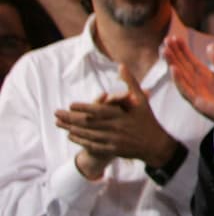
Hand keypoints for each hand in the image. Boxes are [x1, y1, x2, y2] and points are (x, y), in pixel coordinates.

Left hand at [55, 64, 180, 170]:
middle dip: (70, 118)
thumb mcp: (141, 100)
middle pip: (89, 123)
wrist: (155, 144)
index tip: (70, 104)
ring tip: (59, 123)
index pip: (99, 110)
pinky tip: (71, 136)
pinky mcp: (111, 150)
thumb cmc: (147, 119)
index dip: (84, 108)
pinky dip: (80, 140)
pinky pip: (92, 145)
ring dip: (71, 129)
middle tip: (56, 114)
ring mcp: (113, 140)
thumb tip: (121, 65)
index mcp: (122, 115)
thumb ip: (130, 82)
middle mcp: (116, 128)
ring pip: (88, 134)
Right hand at [164, 36, 213, 151]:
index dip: (182, 49)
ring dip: (173, 64)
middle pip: (183, 66)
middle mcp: (198, 84)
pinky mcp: (199, 103)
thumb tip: (210, 45)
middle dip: (174, 54)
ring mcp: (197, 94)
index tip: (174, 37)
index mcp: (205, 77)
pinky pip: (186, 91)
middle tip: (166, 40)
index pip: (190, 60)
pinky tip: (173, 69)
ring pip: (181, 77)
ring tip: (165, 51)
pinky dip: (179, 80)